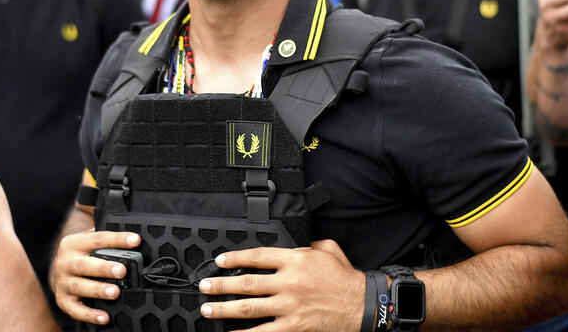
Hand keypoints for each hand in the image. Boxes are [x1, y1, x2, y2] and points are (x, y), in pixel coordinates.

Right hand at [50, 229, 139, 325]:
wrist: (56, 270)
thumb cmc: (81, 255)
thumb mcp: (87, 241)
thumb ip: (104, 239)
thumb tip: (132, 237)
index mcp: (73, 243)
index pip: (97, 239)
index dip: (117, 239)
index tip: (135, 241)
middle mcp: (65, 262)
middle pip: (84, 265)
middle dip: (104, 268)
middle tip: (122, 271)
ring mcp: (62, 282)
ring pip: (79, 286)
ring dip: (98, 290)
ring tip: (115, 292)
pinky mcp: (63, 301)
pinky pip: (75, 310)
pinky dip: (89, 315)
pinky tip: (104, 317)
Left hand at [197, 240, 363, 331]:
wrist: (363, 304)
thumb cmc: (345, 278)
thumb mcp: (327, 249)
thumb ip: (305, 245)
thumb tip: (290, 244)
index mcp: (295, 260)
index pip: (257, 257)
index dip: (235, 259)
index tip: (220, 261)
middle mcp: (289, 282)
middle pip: (246, 283)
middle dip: (220, 286)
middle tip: (204, 287)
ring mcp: (289, 306)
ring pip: (248, 308)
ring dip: (224, 309)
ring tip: (207, 309)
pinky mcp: (293, 327)